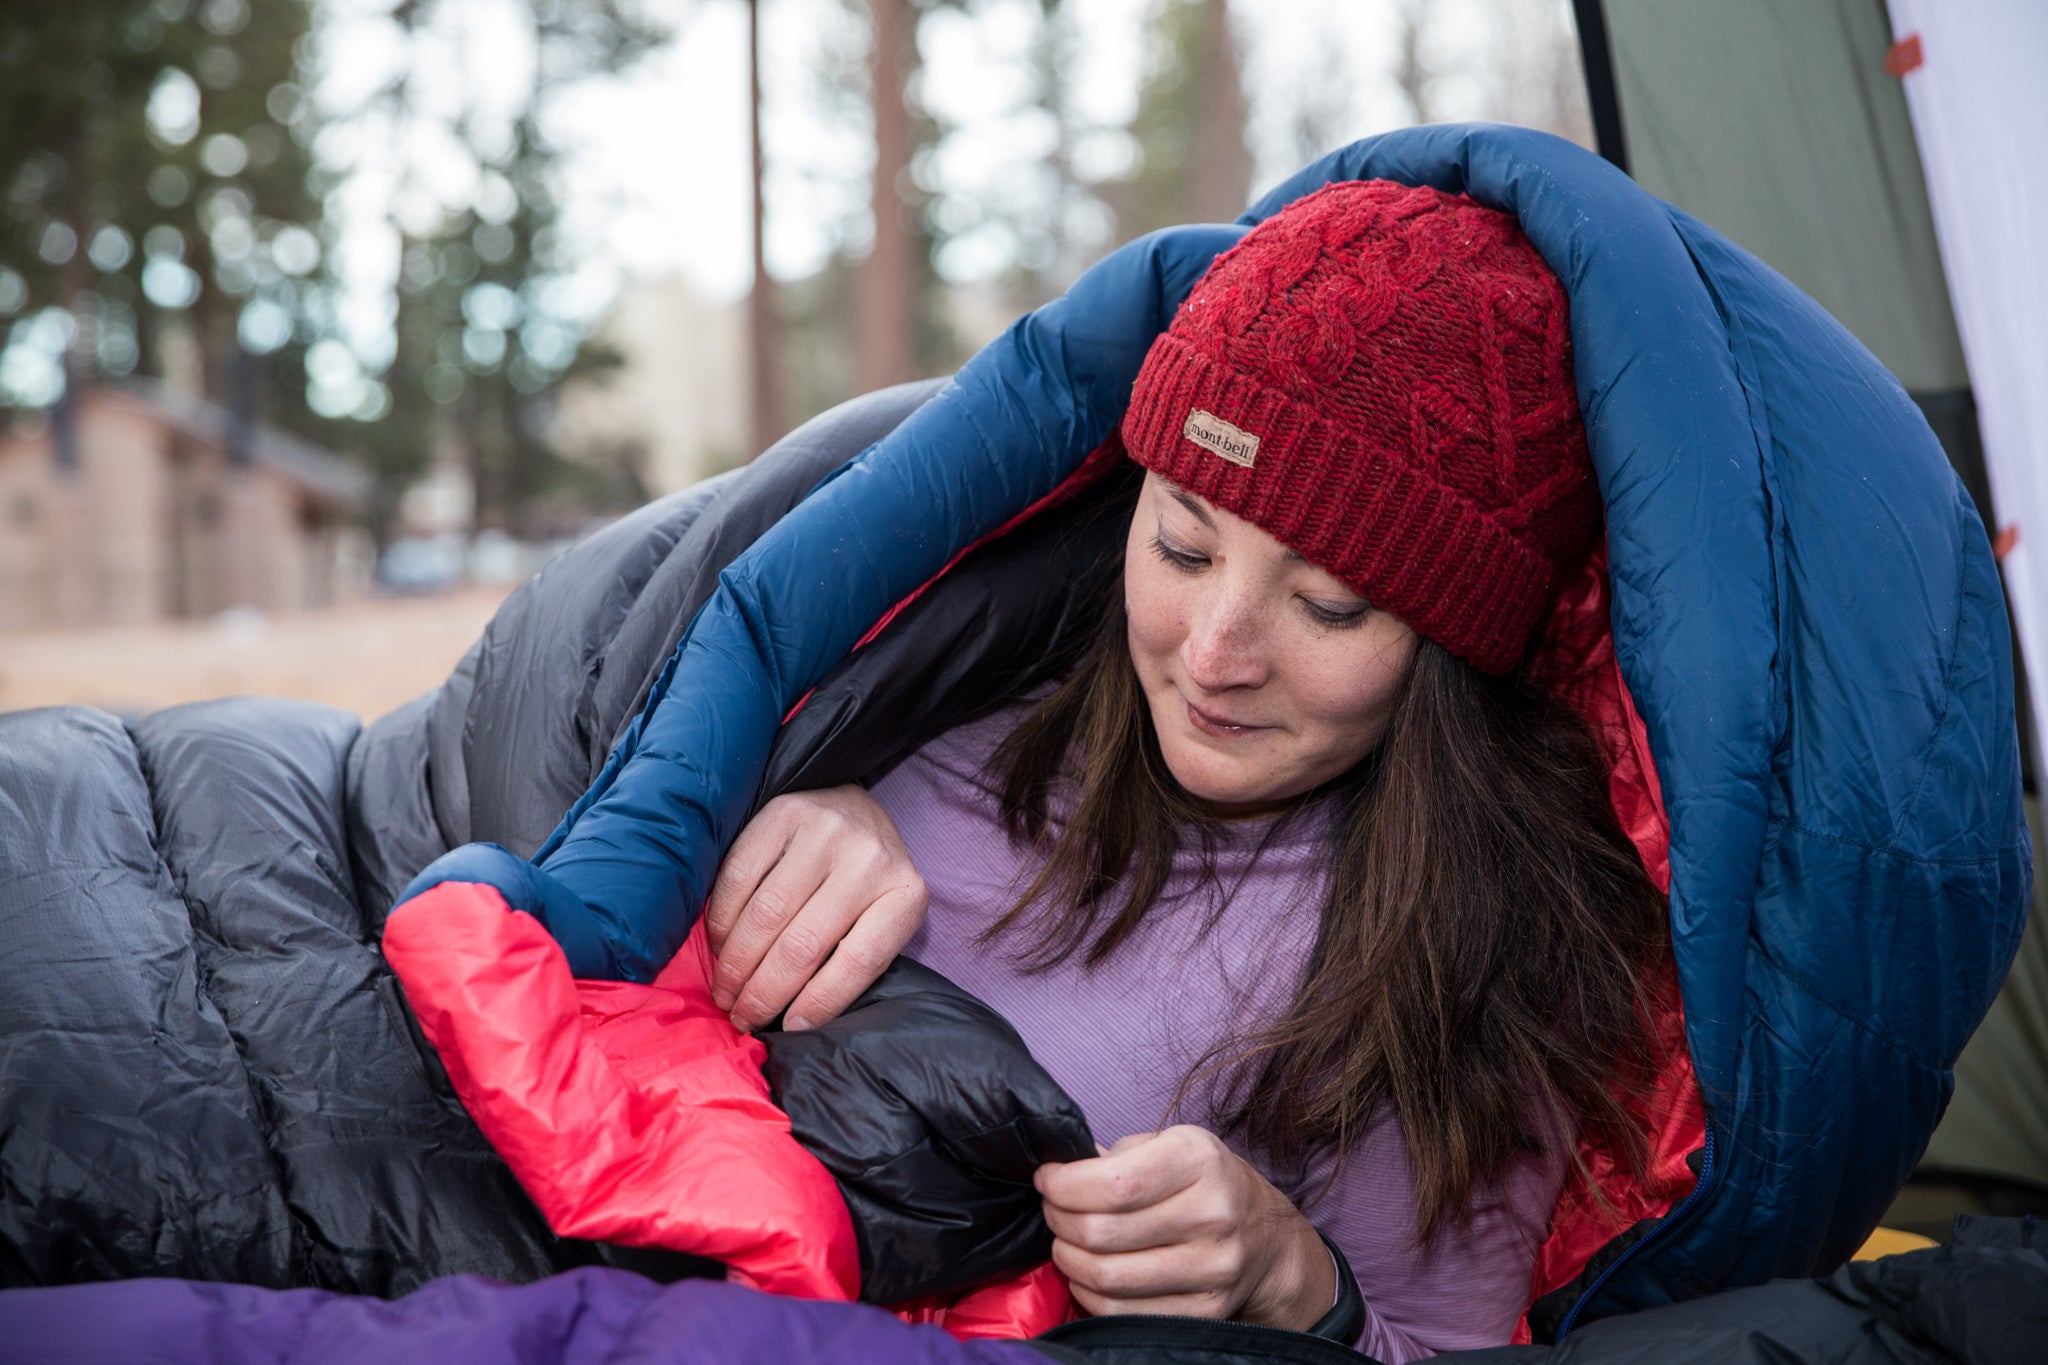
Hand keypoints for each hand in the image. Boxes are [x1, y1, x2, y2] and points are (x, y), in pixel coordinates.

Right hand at [705, 785, 927, 1031]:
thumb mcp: (879, 915)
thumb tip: (796, 1021)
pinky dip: (722, 920)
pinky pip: (739, 876)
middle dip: (764, 993)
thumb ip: (852, 957)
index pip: (860, 961)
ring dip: (736, 964)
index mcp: (904, 893)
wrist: (849, 799)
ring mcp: (826, 831)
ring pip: (766, 915)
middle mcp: (869, 859)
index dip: (820, 1002)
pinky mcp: (784, 813)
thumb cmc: (863, 876)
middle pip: (804, 944)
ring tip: (725, 991)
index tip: (789, 1029)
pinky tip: (720, 944)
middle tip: (740, 1017)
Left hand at [1035, 1127, 1333, 1329]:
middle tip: (1053, 1210)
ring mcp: (1212, 1269)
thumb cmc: (1203, 1182)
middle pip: (1103, 1231)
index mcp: (1199, 1161)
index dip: (1065, 1185)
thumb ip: (1119, 1156)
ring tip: (1066, 1241)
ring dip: (1069, 1259)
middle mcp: (1213, 1215)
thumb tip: (1060, 1174)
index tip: (1047, 1180)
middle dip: (1059, 1220)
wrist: (1264, 1236)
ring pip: (1108, 1277)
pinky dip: (1090, 1294)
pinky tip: (1087, 1273)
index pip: (1115, 1183)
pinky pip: (1124, 1312)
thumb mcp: (1172, 1145)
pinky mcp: (1204, 1311)